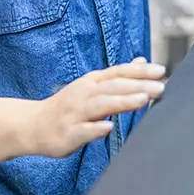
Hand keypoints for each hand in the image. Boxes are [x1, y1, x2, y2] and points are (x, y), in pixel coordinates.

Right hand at [34, 58, 165, 157]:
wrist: (32, 125)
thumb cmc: (67, 106)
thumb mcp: (91, 86)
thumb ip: (116, 76)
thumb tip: (141, 61)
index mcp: (91, 82)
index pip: (118, 72)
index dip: (139, 71)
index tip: (161, 70)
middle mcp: (84, 94)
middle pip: (113, 87)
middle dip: (138, 86)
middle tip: (161, 86)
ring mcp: (75, 113)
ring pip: (100, 105)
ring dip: (122, 102)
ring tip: (142, 100)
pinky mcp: (67, 133)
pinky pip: (82, 130)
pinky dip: (95, 128)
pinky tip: (108, 127)